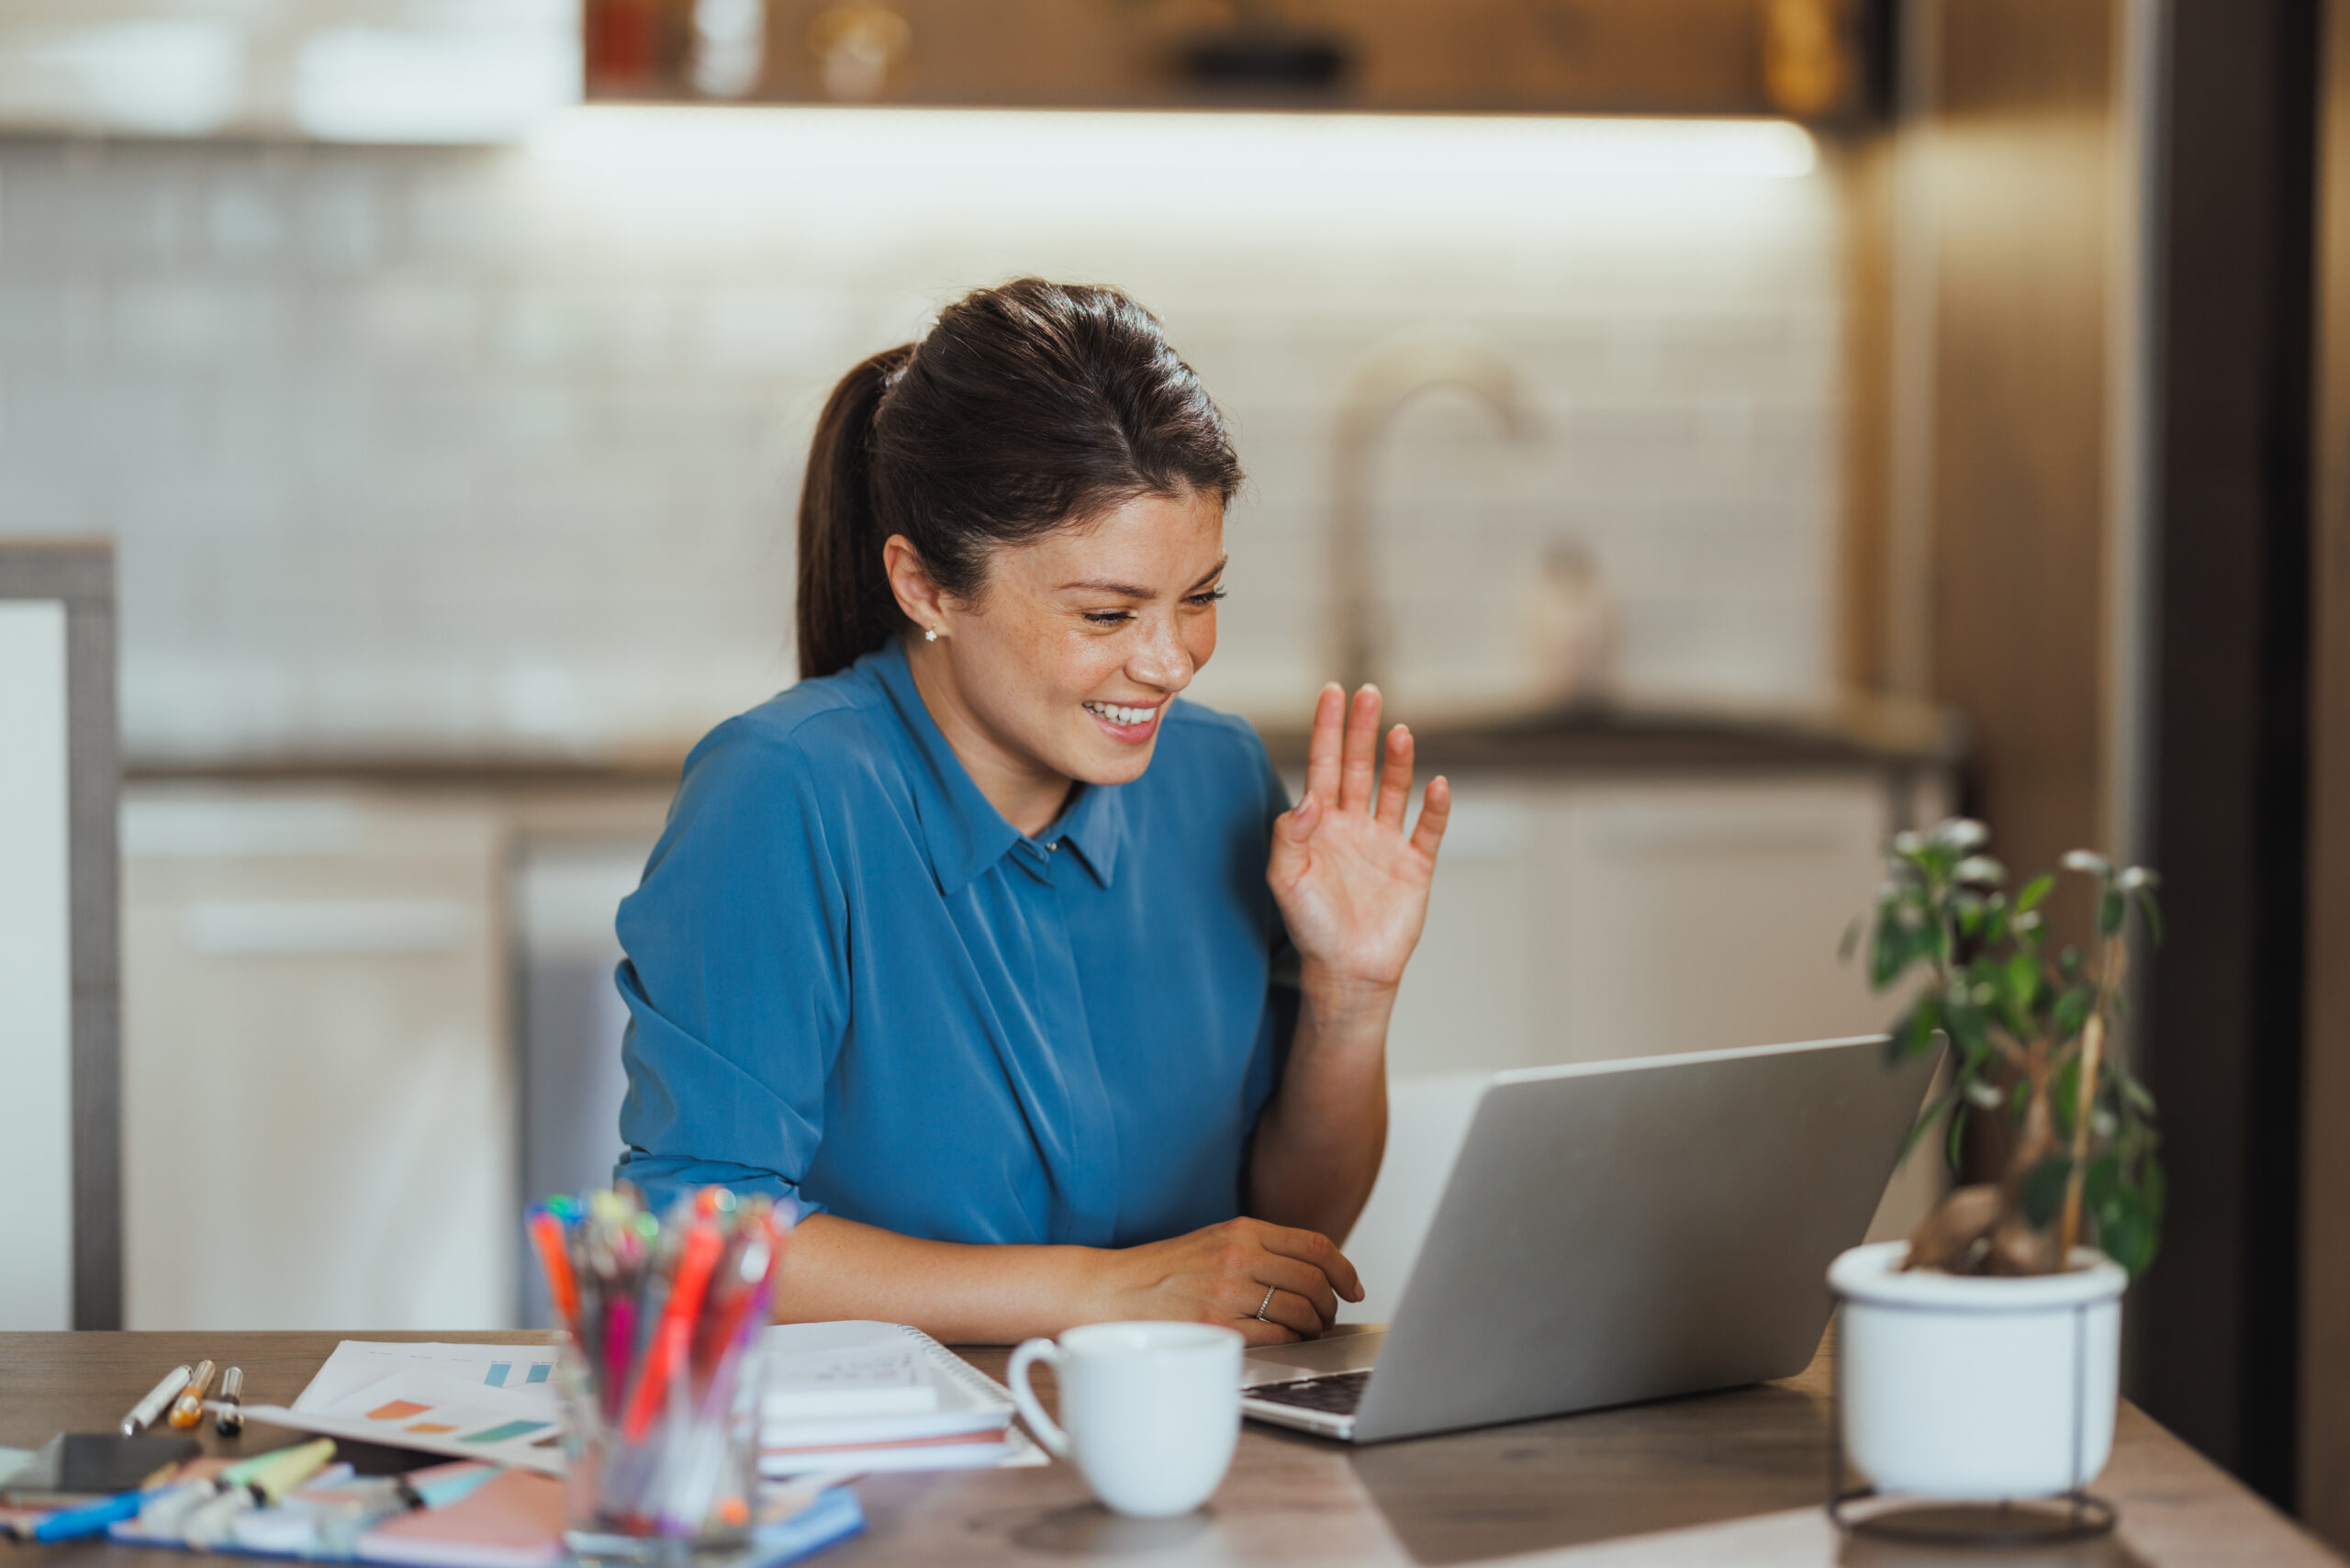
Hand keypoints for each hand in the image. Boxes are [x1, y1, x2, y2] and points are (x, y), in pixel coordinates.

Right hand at [1089, 1217, 1364, 1346]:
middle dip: (1332, 1305)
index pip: (1315, 1246)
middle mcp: (1239, 1256)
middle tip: (1328, 1317)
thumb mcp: (1212, 1241)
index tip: (1354, 1287)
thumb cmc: (1162, 1272)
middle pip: (1315, 1281)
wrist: (1111, 1291)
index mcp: (1242, 1230)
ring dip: (1315, 1328)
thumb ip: (1258, 1249)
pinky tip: (1285, 1343)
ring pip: (1301, 1311)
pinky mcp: (1218, 1326)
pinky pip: (1276, 1336)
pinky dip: (1290, 1342)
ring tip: (1308, 1333)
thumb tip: (1310, 1271)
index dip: (1345, 1269)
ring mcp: (1229, 1292)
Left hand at [1268, 685, 1449, 999]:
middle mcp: (1354, 826)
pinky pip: (1428, 831)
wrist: (1347, 971)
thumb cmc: (1311, 925)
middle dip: (1361, 731)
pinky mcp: (1415, 866)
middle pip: (1358, 768)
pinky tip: (1437, 785)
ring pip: (1393, 791)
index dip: (1327, 730)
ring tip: (1397, 732)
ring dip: (1397, 761)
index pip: (1323, 767)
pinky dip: (1435, 808)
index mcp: (1320, 825)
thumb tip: (1308, 798)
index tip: (1332, 693)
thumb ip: (1290, 836)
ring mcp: (1386, 843)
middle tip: (1367, 693)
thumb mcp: (1286, 879)